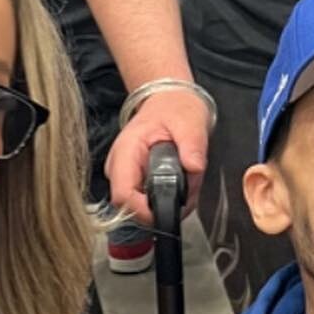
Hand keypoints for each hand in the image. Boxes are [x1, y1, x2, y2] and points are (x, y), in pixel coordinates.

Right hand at [105, 87, 211, 224]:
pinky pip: (145, 203)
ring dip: (166, 204)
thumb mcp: (189, 122)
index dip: (144, 211)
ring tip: (186, 184)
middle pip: (129, 207)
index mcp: (126, 151)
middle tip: (187, 192)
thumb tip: (194, 167)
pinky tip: (180, 185)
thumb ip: (192, 145)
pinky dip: (166, 200)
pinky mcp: (132, 182)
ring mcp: (123, 176)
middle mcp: (118, 167)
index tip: (169, 210)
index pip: (123, 195)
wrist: (168, 102)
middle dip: (161, 207)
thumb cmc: (174, 109)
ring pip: (138, 208)